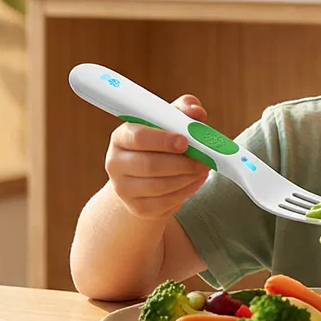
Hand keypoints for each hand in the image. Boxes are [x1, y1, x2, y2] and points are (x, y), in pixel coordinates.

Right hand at [103, 95, 211, 219]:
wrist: (143, 179)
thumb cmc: (158, 145)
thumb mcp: (168, 123)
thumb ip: (183, 112)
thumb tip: (197, 112)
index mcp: (121, 137)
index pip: (138, 137)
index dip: (163, 140)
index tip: (185, 141)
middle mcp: (116, 163)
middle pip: (149, 165)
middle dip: (181, 163)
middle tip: (204, 159)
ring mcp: (124, 189)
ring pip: (159, 186)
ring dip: (187, 177)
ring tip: (202, 169)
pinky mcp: (138, 208)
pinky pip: (165, 202)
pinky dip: (186, 191)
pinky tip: (195, 181)